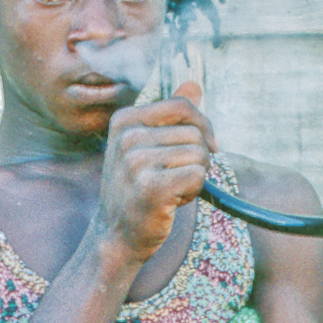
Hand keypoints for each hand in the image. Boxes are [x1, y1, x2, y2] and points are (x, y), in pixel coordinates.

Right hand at [95, 82, 215, 268]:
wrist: (115, 238)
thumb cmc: (134, 192)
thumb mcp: (144, 147)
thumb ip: (168, 117)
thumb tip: (195, 85)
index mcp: (124, 120)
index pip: (181, 105)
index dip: (202, 125)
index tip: (207, 145)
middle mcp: (128, 137)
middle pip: (194, 133)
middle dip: (197, 158)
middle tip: (176, 179)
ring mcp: (137, 162)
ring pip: (199, 155)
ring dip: (195, 177)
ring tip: (171, 191)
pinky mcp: (152, 188)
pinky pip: (197, 176)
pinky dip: (194, 191)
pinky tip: (173, 202)